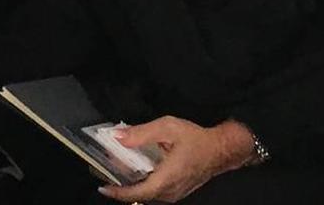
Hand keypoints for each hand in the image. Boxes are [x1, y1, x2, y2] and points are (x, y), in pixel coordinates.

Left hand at [98, 117, 254, 202]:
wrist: (221, 150)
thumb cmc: (196, 138)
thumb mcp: (168, 128)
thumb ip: (141, 133)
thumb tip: (118, 137)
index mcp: (166, 179)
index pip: (137, 193)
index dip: (118, 192)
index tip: (102, 185)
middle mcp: (169, 192)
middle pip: (139, 195)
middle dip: (121, 187)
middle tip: (104, 173)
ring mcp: (174, 194)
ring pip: (147, 195)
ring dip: (131, 186)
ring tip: (116, 173)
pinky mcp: (177, 192)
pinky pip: (155, 192)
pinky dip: (142, 184)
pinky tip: (136, 172)